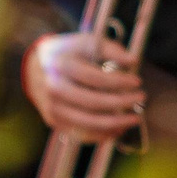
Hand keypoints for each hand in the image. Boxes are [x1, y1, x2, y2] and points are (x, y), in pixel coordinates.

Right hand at [24, 31, 144, 141]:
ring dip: (117, 123)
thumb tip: (133, 60)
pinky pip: (82, 134)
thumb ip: (110, 49)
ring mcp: (53, 108)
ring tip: (135, 118)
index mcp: (61, 66)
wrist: (35, 68)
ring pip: (89, 123)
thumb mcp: (85, 42)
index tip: (137, 81)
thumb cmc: (67, 54)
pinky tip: (120, 128)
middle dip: (122, 103)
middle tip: (141, 98)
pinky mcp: (54, 121)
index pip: (95, 78)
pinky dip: (104, 134)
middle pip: (93, 103)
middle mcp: (53, 89)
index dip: (119, 82)